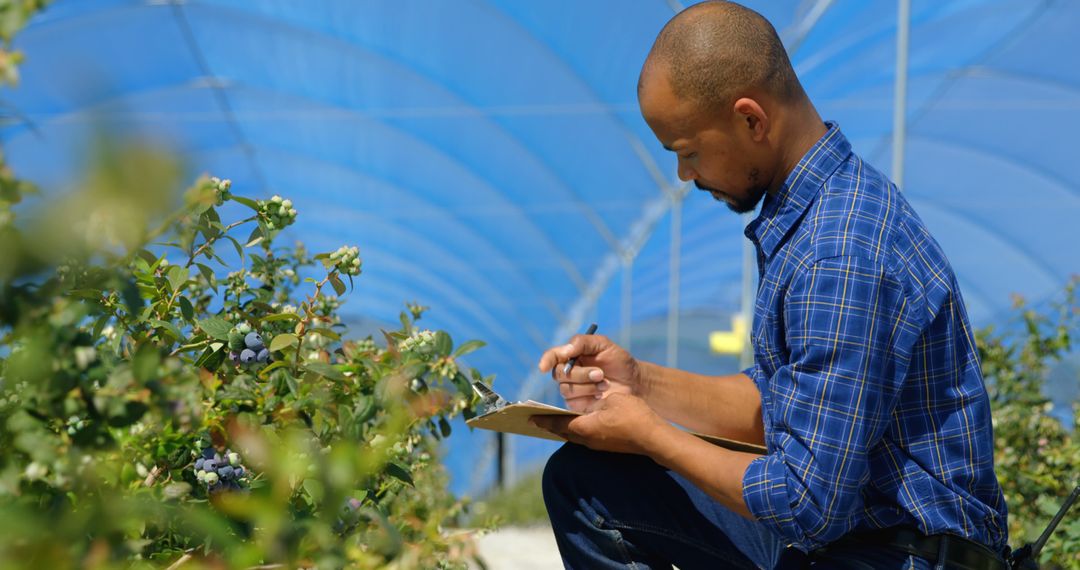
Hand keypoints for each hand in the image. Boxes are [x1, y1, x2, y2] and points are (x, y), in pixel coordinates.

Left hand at [530, 393, 666, 455]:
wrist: (654, 437)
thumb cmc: (633, 415)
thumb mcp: (611, 401)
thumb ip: (594, 403)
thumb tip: (586, 405)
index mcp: (584, 428)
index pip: (557, 424)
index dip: (543, 420)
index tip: (529, 418)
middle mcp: (587, 440)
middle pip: (562, 432)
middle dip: (550, 425)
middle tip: (537, 419)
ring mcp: (597, 445)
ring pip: (573, 435)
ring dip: (563, 427)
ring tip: (554, 420)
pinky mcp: (606, 446)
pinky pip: (584, 437)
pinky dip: (576, 429)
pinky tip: (578, 422)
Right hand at [537, 334, 642, 411]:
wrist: (634, 383)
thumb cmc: (619, 361)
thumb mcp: (604, 345)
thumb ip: (583, 342)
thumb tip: (564, 350)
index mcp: (571, 355)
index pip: (552, 356)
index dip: (546, 360)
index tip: (543, 367)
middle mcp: (568, 373)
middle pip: (559, 374)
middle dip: (579, 374)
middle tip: (600, 374)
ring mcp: (572, 390)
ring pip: (566, 389)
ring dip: (587, 386)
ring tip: (605, 384)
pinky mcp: (578, 405)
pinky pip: (573, 403)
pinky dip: (588, 397)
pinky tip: (601, 395)